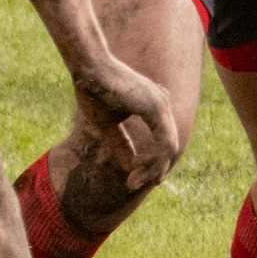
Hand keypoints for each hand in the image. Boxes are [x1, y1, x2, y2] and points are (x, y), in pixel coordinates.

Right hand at [71, 55, 180, 191]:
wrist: (87, 71)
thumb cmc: (95, 93)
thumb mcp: (107, 126)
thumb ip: (121, 145)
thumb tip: (130, 166)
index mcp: (154, 106)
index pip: (163, 140)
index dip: (154, 162)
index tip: (138, 179)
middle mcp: (162, 104)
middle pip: (169, 146)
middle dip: (154, 170)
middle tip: (134, 186)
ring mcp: (161, 104)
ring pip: (168, 146)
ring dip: (152, 168)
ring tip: (133, 182)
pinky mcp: (155, 107)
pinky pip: (163, 140)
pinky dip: (153, 157)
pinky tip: (136, 166)